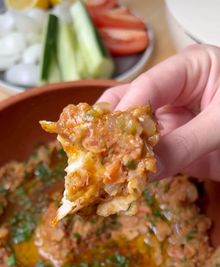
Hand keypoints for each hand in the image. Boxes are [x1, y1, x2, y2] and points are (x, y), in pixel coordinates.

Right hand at [99, 45, 219, 180]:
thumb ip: (185, 144)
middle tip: (94, 150)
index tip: (109, 136)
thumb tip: (145, 170)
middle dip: (112, 128)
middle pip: (131, 104)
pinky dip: (135, 171)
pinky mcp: (174, 147)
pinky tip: (120, 181)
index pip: (148, 85)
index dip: (127, 110)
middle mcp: (173, 94)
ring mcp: (172, 121)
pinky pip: (149, 158)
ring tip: (101, 167)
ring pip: (135, 134)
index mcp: (189, 69)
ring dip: (119, 151)